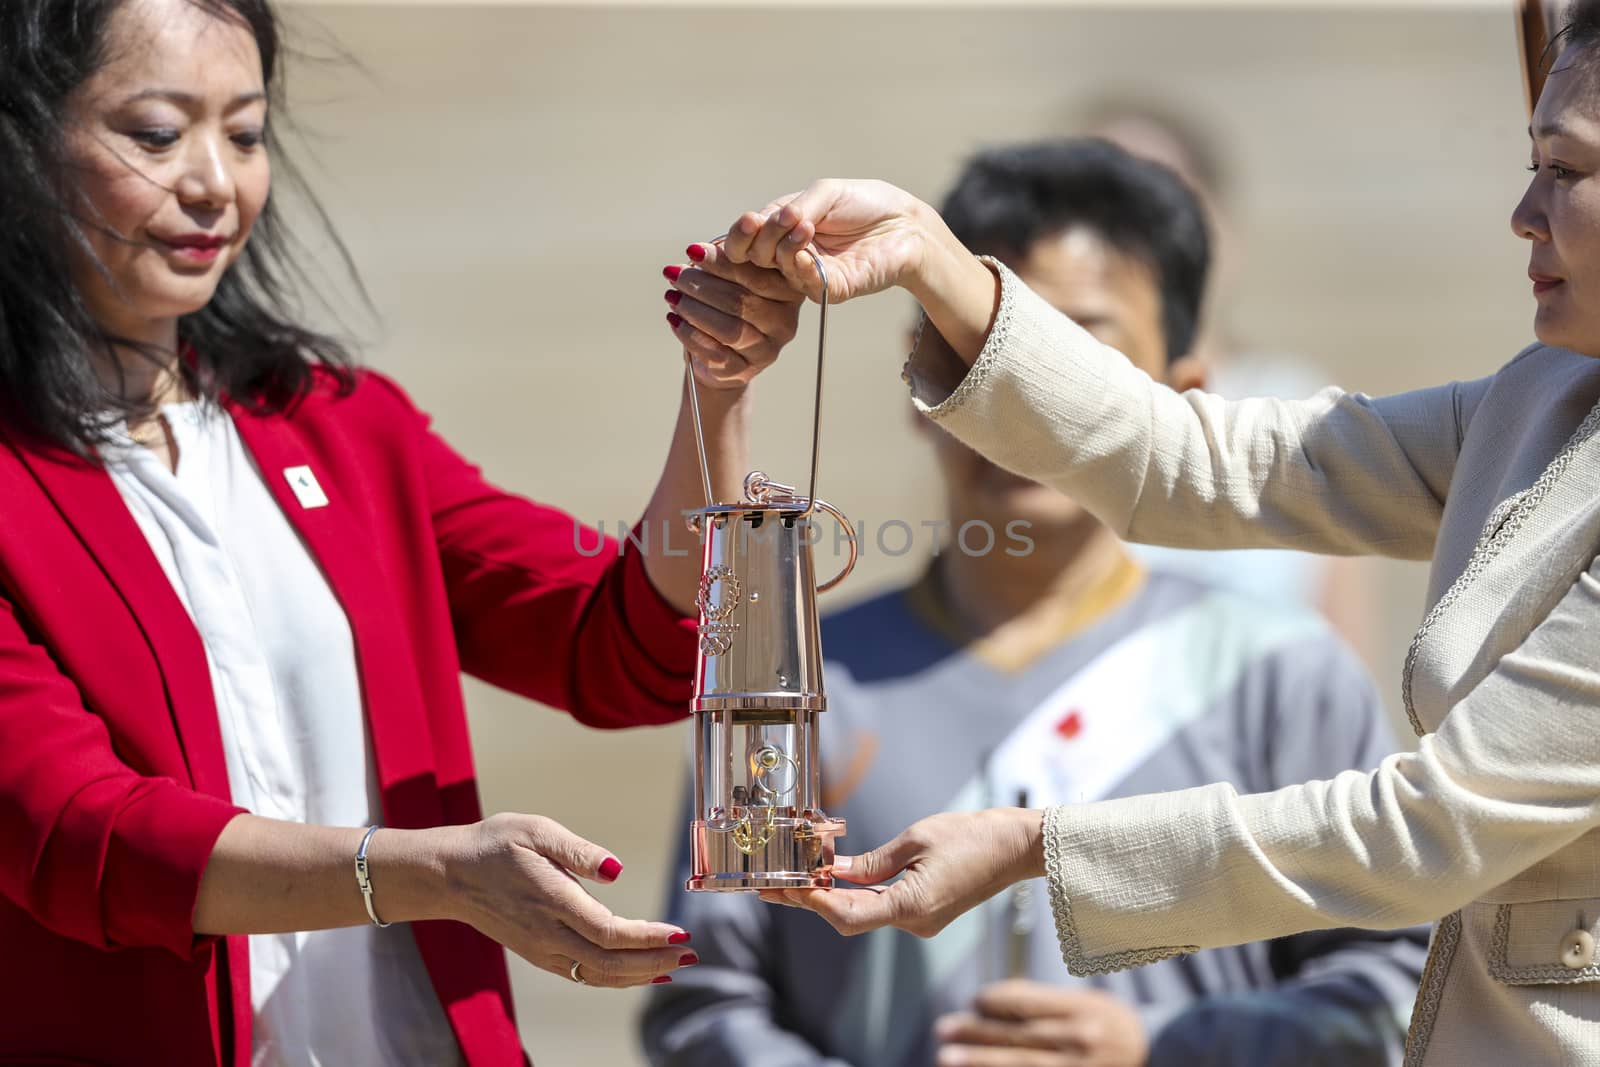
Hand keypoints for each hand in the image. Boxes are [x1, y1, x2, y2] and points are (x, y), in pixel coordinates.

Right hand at [439, 813, 693, 988]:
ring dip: (640, 974)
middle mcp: (547, 933)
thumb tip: (616, 870)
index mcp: (552, 900)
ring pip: (598, 975)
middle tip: (692, 954)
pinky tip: (639, 972)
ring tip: (676, 966)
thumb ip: (578, 851)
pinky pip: (583, 974)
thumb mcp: (535, 830)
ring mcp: (542, 949)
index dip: (648, 937)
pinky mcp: (538, 954)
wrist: (450, 875)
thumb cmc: (494, 844)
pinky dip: (616, 978)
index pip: (608, 932)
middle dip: (655, 961)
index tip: (680, 932)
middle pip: (610, 962)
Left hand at [663, 243, 803, 389]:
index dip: (722, 262)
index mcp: (789, 292)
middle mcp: (784, 323)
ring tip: (672, 296)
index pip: (757, 275)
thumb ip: (725, 261)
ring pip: (729, 328)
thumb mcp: (733, 278)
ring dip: (694, 309)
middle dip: (701, 285)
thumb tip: (698, 251)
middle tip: (674, 274)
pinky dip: (690, 334)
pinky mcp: (745, 371)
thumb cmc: (731, 307)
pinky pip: (716, 353)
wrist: (725, 356)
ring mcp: (767, 350)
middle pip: (741, 302)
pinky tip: (674, 320)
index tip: (693, 250)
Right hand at [720, 178, 947, 304]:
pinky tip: (805, 249)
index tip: (750, 221)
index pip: (746, 239)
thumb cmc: (865, 204)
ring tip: (805, 226)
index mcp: (782, 230)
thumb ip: (794, 207)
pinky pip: (804, 283)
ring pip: (777, 268)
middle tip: (785, 220)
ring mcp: (808, 274)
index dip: (740, 233)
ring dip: (783, 245)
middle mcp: (790, 255)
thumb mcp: (824, 193)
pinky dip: (798, 266)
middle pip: (755, 255)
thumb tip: (765, 223)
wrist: (905, 223)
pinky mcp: (830, 289)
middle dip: (762, 237)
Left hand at [760, 808, 1043, 937]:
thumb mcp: (915, 839)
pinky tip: (831, 876)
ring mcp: (920, 921)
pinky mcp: (924, 912)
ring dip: (831, 896)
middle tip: (776, 885)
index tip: (787, 886)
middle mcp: (914, 923)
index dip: (813, 902)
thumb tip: (832, 870)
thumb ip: (871, 861)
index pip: (848, 914)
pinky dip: (855, 893)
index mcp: (913, 907)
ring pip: (863, 913)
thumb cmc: (972, 837)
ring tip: (795, 876)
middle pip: (850, 917)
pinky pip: (881, 906)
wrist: (1015, 847)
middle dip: (812, 900)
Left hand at [934, 980, 1148, 1066]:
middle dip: (974, 1034)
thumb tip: (988, 1004)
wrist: (1156, 1055)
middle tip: (943, 1030)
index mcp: (1080, 1010)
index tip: (975, 1001)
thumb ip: (1042, 1003)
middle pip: (1016, 1037)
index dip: (992, 1000)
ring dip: (979, 1062)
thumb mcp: (1084, 1002)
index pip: (1025, 1002)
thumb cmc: (1110, 1025)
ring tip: (947, 1058)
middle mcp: (1079, 1041)